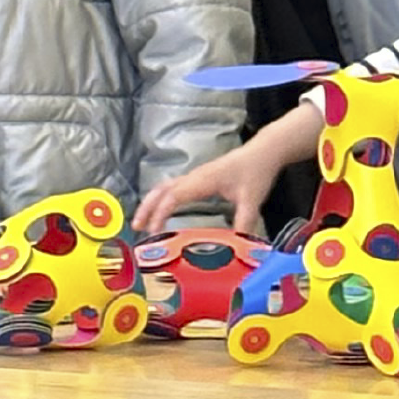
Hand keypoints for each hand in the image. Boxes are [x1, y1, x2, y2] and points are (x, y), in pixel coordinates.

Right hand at [133, 142, 280, 237]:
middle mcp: (193, 177)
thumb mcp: (252, 201)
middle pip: (161, 190)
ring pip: (164, 187)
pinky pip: (171, 187)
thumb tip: (236, 246)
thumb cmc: (255, 172)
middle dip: (146, 207)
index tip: (153, 232)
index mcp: (202, 181)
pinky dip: (160, 198)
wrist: (262, 152)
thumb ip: (243, 223)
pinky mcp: (197, 178)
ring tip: (142, 221)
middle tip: (136, 227)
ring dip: (150, 202)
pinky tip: (160, 210)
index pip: (173, 197)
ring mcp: (194, 176)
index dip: (160, 213)